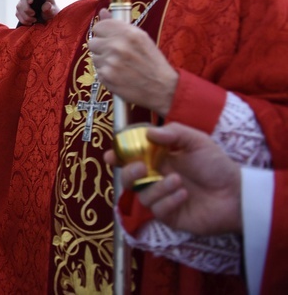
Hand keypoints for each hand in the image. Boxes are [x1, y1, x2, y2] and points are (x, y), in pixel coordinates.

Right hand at [15, 0, 59, 25]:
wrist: (49, 18)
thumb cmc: (51, 11)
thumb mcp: (53, 10)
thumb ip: (50, 8)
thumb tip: (46, 5)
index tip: (31, 2)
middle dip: (26, 8)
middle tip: (34, 14)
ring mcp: (23, 2)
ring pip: (18, 6)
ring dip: (25, 15)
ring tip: (34, 20)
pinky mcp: (20, 10)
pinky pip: (17, 14)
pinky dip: (23, 19)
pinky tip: (29, 23)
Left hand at [88, 9, 177, 115]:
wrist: (162, 88)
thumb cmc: (152, 62)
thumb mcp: (141, 38)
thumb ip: (119, 24)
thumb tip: (102, 12)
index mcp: (128, 33)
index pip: (99, 26)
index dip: (103, 33)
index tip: (109, 38)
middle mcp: (117, 45)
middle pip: (93, 42)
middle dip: (102, 48)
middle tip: (116, 54)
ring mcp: (110, 62)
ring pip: (94, 56)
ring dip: (103, 61)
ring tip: (119, 65)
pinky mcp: (106, 76)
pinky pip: (97, 70)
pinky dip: (105, 73)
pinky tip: (118, 74)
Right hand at [104, 123, 241, 234]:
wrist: (237, 194)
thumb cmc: (217, 165)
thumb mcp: (197, 141)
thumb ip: (174, 133)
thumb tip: (148, 132)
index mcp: (158, 159)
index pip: (131, 157)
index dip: (118, 156)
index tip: (111, 155)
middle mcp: (156, 178)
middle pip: (129, 179)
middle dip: (129, 173)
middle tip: (141, 167)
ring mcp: (162, 198)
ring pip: (142, 196)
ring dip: (157, 188)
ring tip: (177, 181)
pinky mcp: (170, 216)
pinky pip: (158, 210)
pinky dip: (169, 201)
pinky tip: (184, 195)